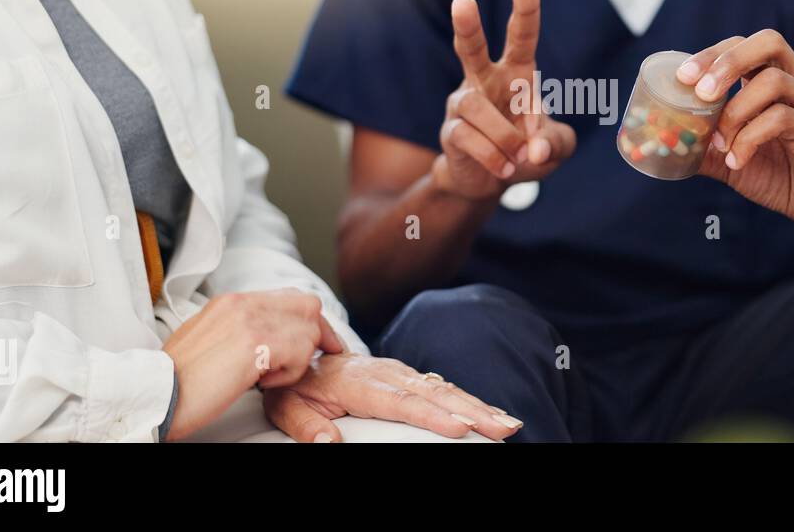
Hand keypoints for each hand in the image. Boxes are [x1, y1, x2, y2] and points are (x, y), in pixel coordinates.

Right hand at [161, 289, 343, 441]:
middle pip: (308, 305)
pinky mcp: (254, 343)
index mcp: (231, 301)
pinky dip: (289, 374)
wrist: (156, 393)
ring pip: (308, 330)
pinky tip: (262, 383)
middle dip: (317, 334)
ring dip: (298, 359)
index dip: (309, 321)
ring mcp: (249, 319)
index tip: (319, 343)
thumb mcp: (211, 338)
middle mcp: (242, 303)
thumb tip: (270, 334)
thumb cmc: (179, 378)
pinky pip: (299, 353)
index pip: (290, 297)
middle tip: (308, 360)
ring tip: (269, 376)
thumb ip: (241, 328)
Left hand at [262, 353, 523, 441]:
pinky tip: (490, 412)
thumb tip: (330, 442)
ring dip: (478, 406)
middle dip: (472, 411)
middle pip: (434, 394)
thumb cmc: (296, 385)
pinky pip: (442, 388)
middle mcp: (386, 373)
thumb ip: (306, 426)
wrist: (301, 351)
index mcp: (359, 382)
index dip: (431, 414)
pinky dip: (469, 399)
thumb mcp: (287, 407)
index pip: (400, 401)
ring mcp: (400, 372)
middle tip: (502, 428)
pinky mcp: (408, 376)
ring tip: (507, 423)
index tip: (459, 428)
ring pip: (444, 390)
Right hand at [432, 0, 576, 199]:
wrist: (488, 182)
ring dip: (504, 136)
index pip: (521, 36)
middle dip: (468, 27)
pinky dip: (494, 156)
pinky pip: (468, 138)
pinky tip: (504, 168)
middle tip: (463, 2)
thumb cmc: (525, 152)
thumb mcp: (556, 149)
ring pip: (477, 107)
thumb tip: (537, 149)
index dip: (525, 9)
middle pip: (471, 48)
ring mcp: (463, 104)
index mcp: (516, 73)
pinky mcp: (450, 132)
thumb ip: (557, 143)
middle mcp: (485, 81)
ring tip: (519, 156)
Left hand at [676, 29, 793, 233]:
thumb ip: (702, 148)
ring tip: (720, 143)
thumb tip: (661, 145)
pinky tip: (736, 160)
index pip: (745, 45)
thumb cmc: (782, 175)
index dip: (713, 53)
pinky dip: (749, 138)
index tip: (683, 77)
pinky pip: (782, 119)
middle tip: (700, 92)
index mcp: (777, 81)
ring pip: (773, 81)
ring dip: (735, 110)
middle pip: (768, 43)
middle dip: (727, 62)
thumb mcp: (732, 159)